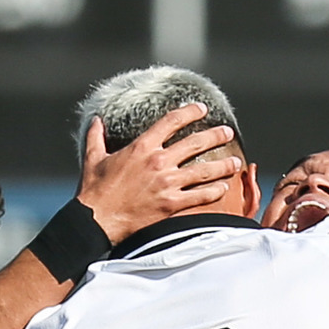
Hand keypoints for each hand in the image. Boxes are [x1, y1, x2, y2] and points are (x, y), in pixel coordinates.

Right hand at [77, 105, 243, 241]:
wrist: (96, 219)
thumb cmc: (94, 190)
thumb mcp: (93, 158)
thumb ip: (96, 137)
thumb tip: (96, 121)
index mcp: (142, 146)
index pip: (171, 121)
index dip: (190, 112)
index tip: (202, 109)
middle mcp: (158, 161)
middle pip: (196, 142)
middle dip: (216, 135)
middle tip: (228, 132)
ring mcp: (168, 183)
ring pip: (204, 170)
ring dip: (223, 165)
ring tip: (236, 162)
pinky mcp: (172, 204)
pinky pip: (201, 196)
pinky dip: (215, 191)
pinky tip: (224, 188)